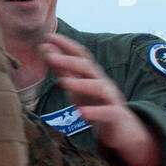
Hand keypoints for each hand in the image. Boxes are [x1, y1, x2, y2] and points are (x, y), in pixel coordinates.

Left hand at [37, 33, 159, 165]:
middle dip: (68, 60)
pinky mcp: (116, 116)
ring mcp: (110, 98)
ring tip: (63, 82)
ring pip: (99, 87)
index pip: (80, 55)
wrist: (120, 129)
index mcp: (91, 74)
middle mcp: (102, 82)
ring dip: (81, 83)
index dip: (65, 45)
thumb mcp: (75, 86)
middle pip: (87, 68)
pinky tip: (82, 113)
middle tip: (49, 55)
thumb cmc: (94, 104)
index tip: (48, 36)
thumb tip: (45, 48)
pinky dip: (95, 112)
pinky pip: (108, 112)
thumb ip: (62, 69)